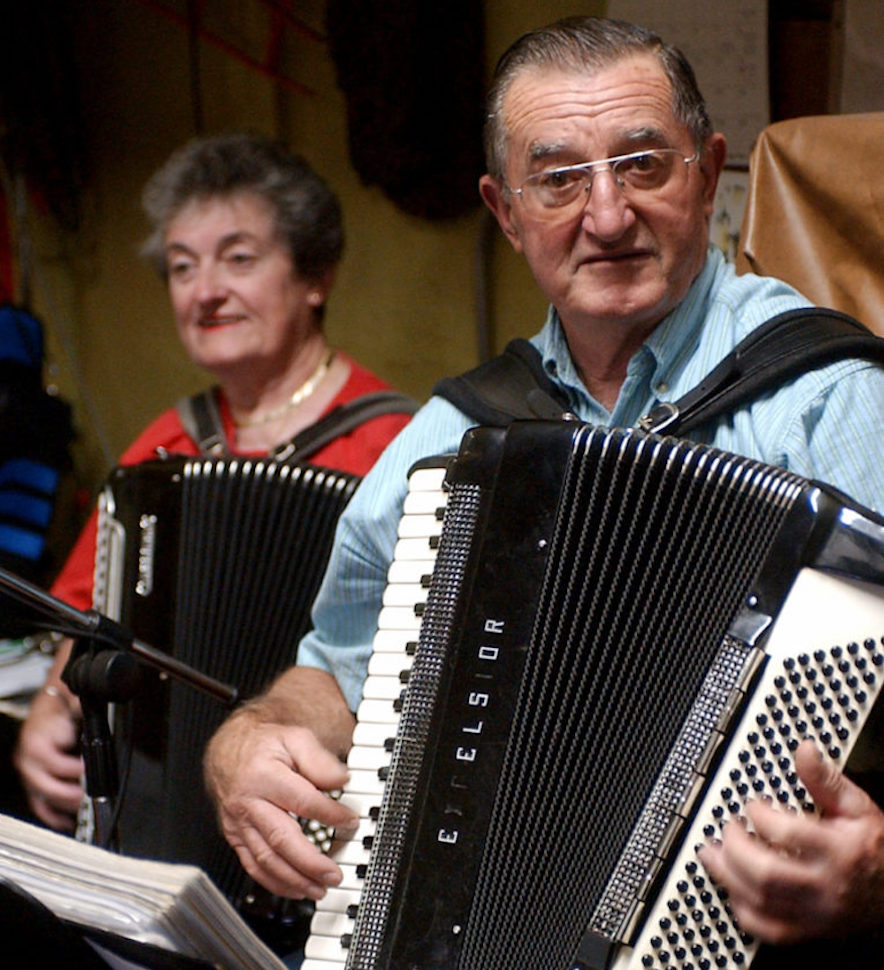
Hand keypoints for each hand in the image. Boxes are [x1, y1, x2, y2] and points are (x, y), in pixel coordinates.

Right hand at [14, 684, 83, 829]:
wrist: (51, 703)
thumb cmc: (62, 704)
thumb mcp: (73, 701)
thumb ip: (79, 707)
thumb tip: (88, 708)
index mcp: (36, 743)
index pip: (57, 765)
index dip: (77, 770)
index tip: (93, 773)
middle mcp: (27, 761)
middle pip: (48, 788)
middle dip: (72, 795)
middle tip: (92, 797)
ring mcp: (29, 773)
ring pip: (43, 800)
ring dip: (65, 807)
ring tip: (84, 811)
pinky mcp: (32, 781)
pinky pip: (40, 805)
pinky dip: (52, 815)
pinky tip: (67, 822)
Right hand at [204, 667, 357, 899]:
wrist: (229, 750)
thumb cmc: (264, 746)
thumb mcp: (295, 738)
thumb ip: (319, 760)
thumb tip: (342, 780)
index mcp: (264, 775)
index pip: (302, 800)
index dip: (329, 814)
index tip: (350, 821)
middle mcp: (248, 803)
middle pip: (280, 839)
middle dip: (310, 862)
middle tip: (334, 873)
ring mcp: (239, 823)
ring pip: (266, 859)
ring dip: (294, 879)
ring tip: (319, 888)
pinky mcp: (235, 837)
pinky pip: (253, 865)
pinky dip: (274, 882)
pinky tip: (295, 888)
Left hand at [698, 739, 883, 943]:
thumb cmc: (877, 849)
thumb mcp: (858, 808)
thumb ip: (826, 780)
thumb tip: (804, 750)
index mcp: (839, 851)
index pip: (788, 835)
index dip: (760, 815)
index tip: (752, 804)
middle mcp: (826, 886)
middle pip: (767, 874)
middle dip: (736, 847)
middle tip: (728, 828)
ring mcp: (816, 913)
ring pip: (761, 902)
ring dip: (727, 875)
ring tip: (712, 853)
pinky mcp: (809, 930)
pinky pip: (768, 930)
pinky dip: (743, 910)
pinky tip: (733, 888)